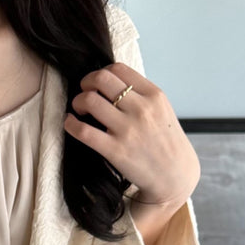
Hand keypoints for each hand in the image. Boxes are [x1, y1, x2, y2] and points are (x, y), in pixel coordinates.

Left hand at [63, 62, 200, 207]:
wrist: (174, 175)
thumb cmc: (165, 142)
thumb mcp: (161, 110)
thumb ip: (140, 95)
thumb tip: (111, 83)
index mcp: (153, 95)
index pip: (118, 69)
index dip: (100, 72)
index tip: (97, 84)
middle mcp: (141, 108)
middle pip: (101, 79)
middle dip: (86, 83)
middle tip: (84, 94)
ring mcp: (127, 129)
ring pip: (89, 100)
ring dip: (78, 102)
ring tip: (79, 111)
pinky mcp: (115, 150)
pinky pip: (83, 131)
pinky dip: (70, 124)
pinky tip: (71, 123)